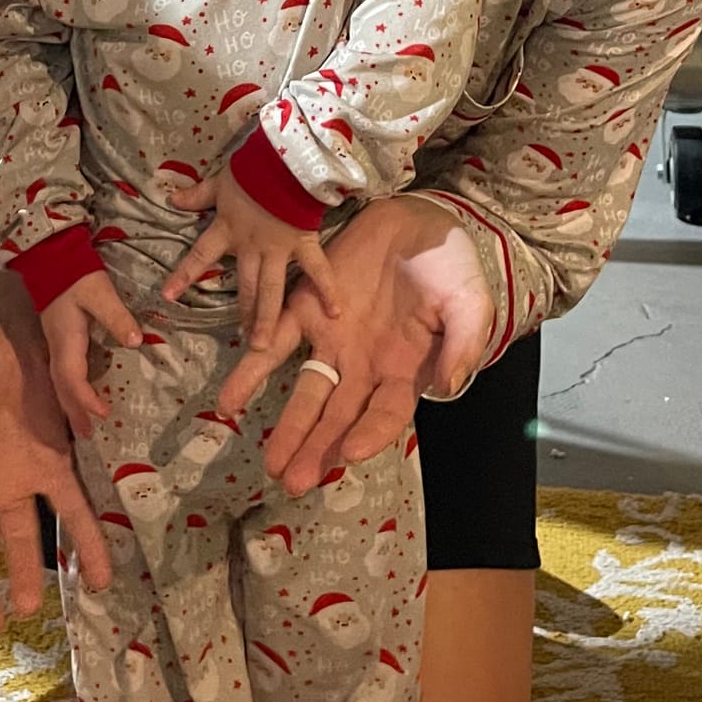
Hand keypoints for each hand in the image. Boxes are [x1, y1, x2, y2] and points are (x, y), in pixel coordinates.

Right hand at [39, 267, 144, 435]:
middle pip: (63, 388)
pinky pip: (62, 373)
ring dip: (70, 405)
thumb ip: (117, 317)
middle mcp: (57, 347)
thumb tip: (135, 343)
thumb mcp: (100, 293)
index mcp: (67, 341)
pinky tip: (78, 396)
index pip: (73, 379)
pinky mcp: (59, 339)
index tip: (104, 414)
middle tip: (88, 436)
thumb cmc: (76, 276)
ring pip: (60, 382)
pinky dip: (70, 390)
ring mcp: (55, 344)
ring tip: (83, 426)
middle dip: (74, 412)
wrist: (51, 258)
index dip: (86, 400)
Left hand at [162, 164, 340, 348]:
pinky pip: (317, 269)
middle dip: (244, 315)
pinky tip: (335, 312)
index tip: (167, 296)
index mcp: (228, 231)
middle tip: (244, 344)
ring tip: (265, 345)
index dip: (183, 275)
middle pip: (245, 287)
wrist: (286, 161)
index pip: (200, 256)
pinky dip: (327, 289)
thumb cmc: (252, 170)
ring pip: (272, 289)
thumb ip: (197, 195)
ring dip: (268, 318)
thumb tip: (171, 198)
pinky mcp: (304, 243)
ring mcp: (279, 249)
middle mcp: (251, 247)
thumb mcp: (219, 182)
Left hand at [216, 194, 495, 494]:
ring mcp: (333, 339)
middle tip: (294, 480)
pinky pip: (275, 342)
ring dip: (288, 426)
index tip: (351, 453)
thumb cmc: (451, 268)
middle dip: (317, 448)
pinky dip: (252, 370)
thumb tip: (447, 386)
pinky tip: (231, 399)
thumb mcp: (470, 304)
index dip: (370, 434)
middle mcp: (364, 365)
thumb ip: (463, 344)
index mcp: (405, 371)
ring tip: (272, 461)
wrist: (420, 220)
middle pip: (338, 416)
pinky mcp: (306, 308)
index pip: (385, 414)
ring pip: (306, 390)